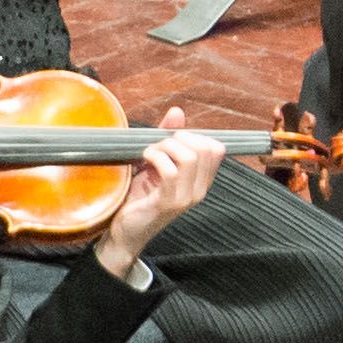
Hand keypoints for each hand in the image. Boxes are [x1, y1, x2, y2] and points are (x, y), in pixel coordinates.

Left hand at [97, 121, 230, 267]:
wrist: (125, 231)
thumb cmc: (140, 197)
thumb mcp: (157, 164)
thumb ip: (168, 139)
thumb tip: (177, 112)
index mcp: (202, 181)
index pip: (217, 149)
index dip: (195, 136)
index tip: (173, 140)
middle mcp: (200, 190)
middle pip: (205, 149)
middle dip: (179, 138)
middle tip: (159, 145)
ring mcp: (186, 198)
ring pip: (190, 158)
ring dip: (166, 147)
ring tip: (150, 153)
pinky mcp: (168, 203)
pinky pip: (170, 171)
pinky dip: (155, 157)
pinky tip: (144, 159)